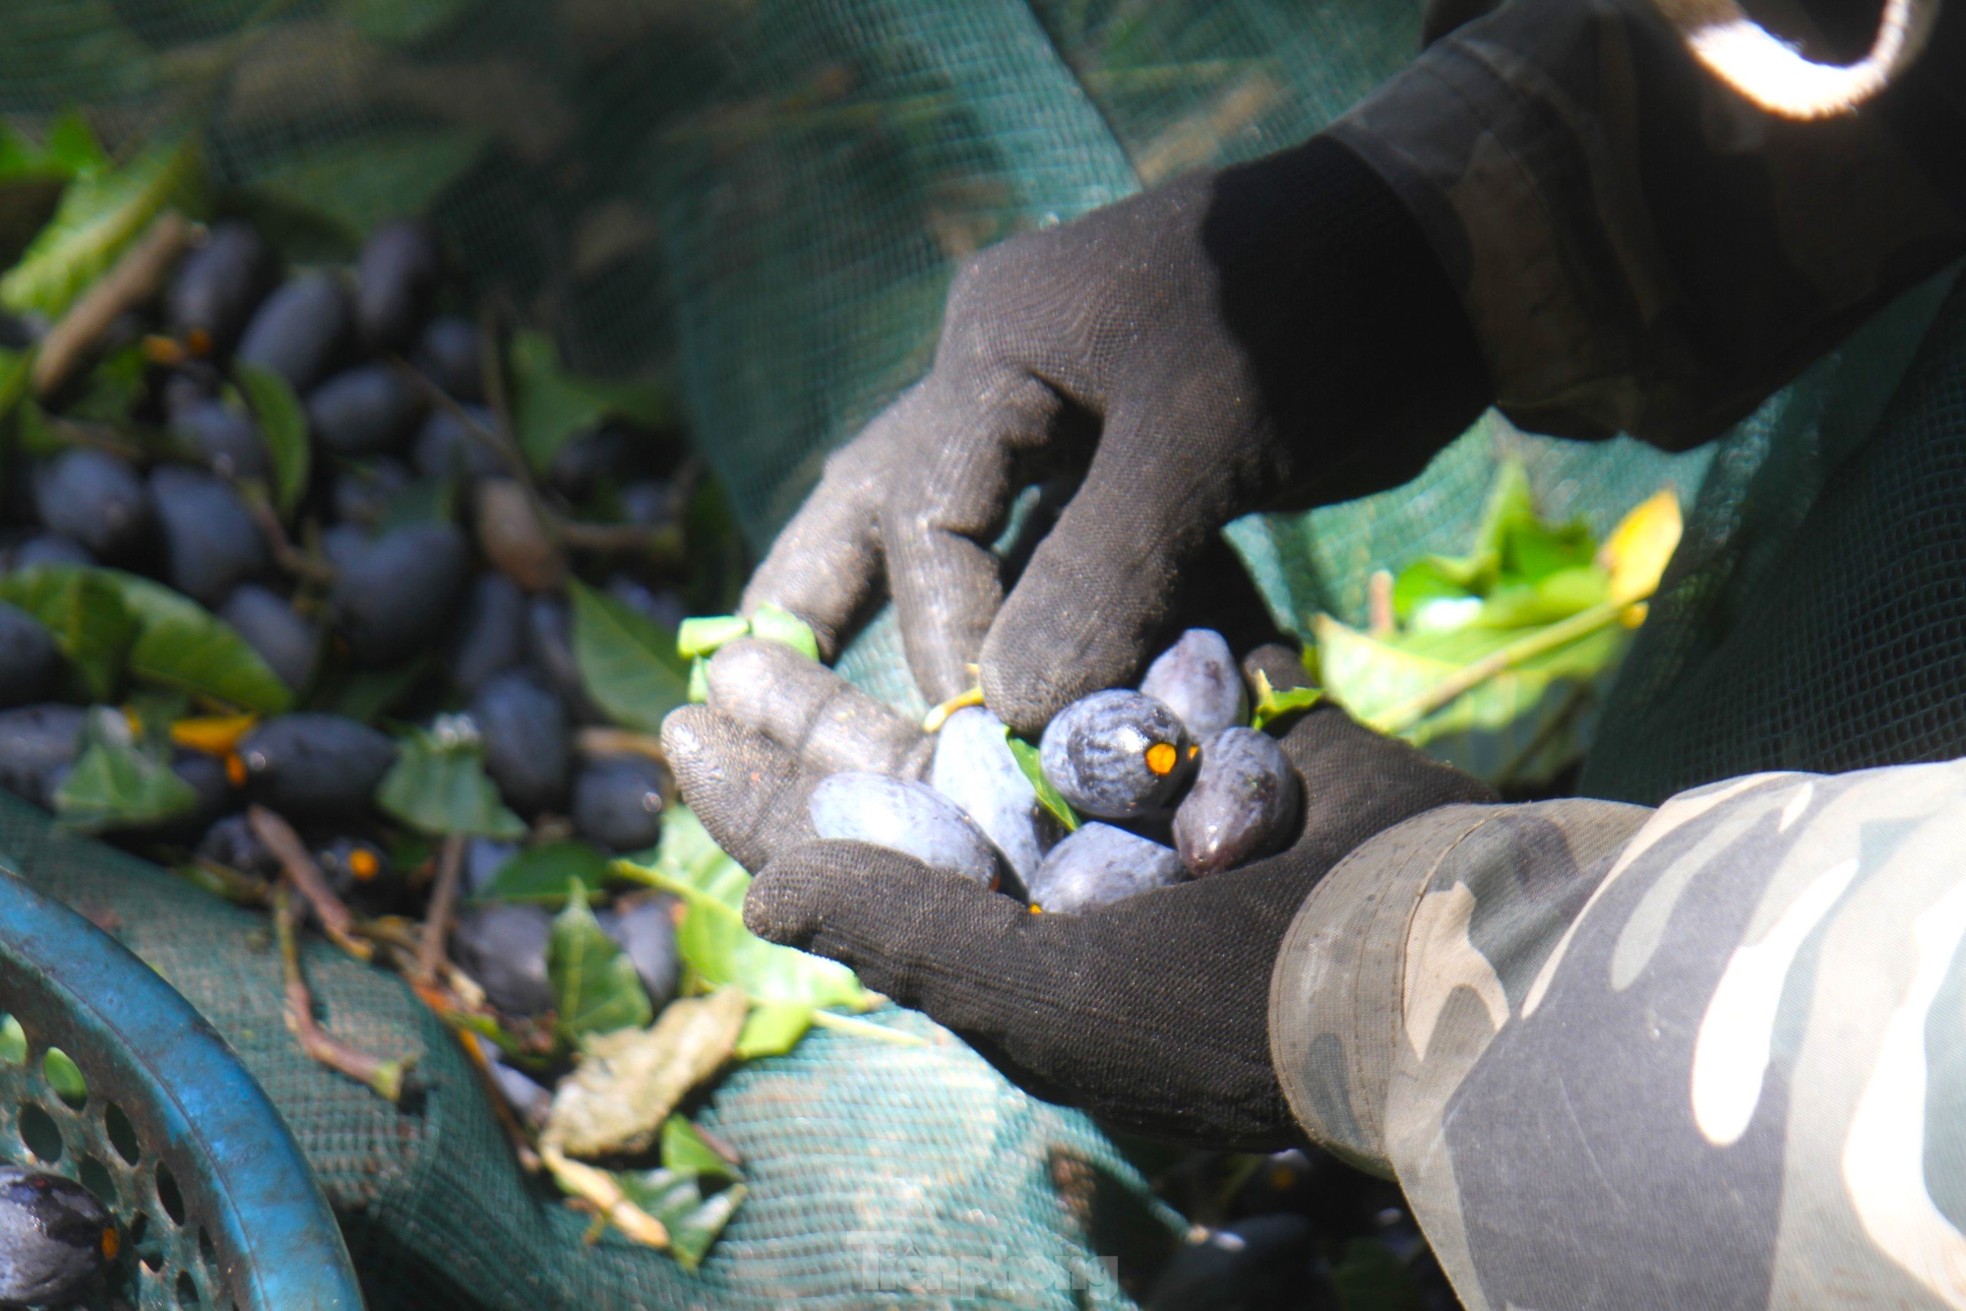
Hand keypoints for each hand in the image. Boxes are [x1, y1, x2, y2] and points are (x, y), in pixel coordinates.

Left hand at [662, 641, 1493, 1148]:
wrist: (1433, 960)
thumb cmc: (1222, 1008)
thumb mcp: (1044, 992)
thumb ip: (901, 927)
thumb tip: (757, 893)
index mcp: (1001, 935)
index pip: (851, 861)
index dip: (758, 799)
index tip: (679, 724)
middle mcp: (1058, 866)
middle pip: (908, 773)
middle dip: (818, 713)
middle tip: (731, 647)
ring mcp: (1144, 793)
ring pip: (1008, 696)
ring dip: (928, 637)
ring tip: (846, 578)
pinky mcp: (1225, 727)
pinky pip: (1144, 647)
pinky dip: (1090, 594)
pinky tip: (1012, 532)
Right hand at [742, 136, 1487, 733]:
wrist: (1445, 272)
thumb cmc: (1312, 321)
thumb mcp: (1198, 440)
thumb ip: (1101, 572)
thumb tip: (1007, 710)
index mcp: (996, 348)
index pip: (926, 513)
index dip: (949, 635)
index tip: (987, 734)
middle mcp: (1009, 387)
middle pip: (896, 516)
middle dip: (841, 617)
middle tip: (771, 720)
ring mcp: (1070, 430)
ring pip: (978, 549)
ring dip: (954, 640)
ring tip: (881, 737)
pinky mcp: (1135, 477)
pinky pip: (1071, 567)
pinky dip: (1062, 636)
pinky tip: (1038, 711)